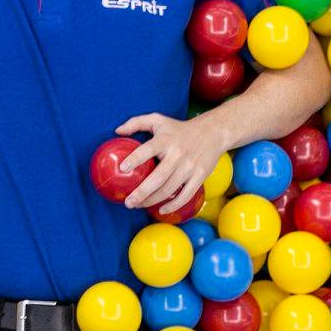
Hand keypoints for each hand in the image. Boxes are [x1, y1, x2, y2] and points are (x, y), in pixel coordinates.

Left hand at [114, 112, 228, 212]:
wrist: (212, 132)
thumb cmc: (179, 129)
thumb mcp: (158, 120)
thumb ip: (136, 122)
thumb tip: (117, 131)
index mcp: (165, 140)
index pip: (147, 149)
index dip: (135, 159)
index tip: (122, 169)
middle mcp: (178, 154)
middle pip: (158, 178)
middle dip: (141, 192)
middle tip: (128, 202)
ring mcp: (190, 166)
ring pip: (169, 189)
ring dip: (152, 201)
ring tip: (138, 205)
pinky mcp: (200, 176)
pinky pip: (186, 195)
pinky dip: (173, 205)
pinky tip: (161, 210)